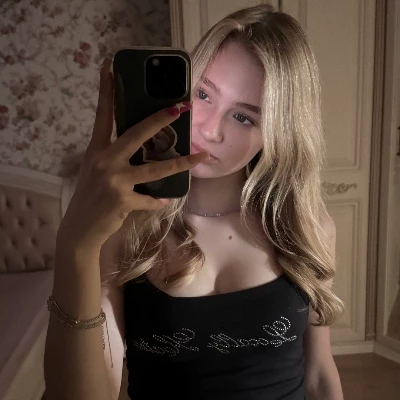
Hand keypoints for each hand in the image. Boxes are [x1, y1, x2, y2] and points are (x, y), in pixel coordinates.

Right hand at [57, 57, 208, 251]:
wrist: (79, 229)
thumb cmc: (90, 198)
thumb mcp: (97, 172)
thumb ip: (115, 158)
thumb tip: (142, 151)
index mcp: (96, 150)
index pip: (102, 115)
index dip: (106, 91)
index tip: (110, 66)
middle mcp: (105, 160)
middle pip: (137, 133)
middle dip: (161, 119)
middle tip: (182, 106)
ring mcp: (115, 180)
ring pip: (156, 168)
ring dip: (182, 163)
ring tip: (202, 156)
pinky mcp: (124, 200)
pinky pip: (150, 199)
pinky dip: (157, 201)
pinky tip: (161, 201)